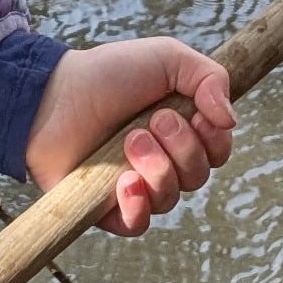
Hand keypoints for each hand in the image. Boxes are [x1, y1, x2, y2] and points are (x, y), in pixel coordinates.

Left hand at [26, 38, 236, 234]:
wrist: (52, 94)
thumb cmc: (108, 74)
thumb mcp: (168, 57)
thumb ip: (210, 78)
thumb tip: (230, 121)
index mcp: (181, 129)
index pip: (218, 151)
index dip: (214, 139)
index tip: (197, 114)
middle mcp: (162, 160)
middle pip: (199, 175)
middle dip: (182, 146)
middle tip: (153, 120)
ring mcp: (135, 185)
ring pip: (171, 197)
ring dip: (157, 167)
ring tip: (129, 141)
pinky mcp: (106, 207)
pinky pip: (137, 225)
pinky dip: (137, 207)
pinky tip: (124, 182)